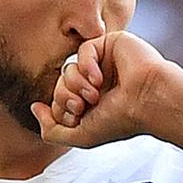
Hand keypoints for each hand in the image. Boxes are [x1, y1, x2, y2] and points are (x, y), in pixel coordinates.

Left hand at [30, 31, 174, 147]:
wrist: (148, 102)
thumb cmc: (121, 120)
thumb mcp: (80, 137)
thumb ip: (51, 131)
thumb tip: (34, 108)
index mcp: (90, 104)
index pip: (58, 101)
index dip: (60, 110)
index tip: (76, 117)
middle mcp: (95, 84)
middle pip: (59, 85)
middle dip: (65, 97)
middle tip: (83, 106)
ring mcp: (102, 65)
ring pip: (68, 69)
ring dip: (76, 85)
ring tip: (94, 95)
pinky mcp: (110, 45)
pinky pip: (82, 49)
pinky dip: (86, 65)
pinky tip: (98, 78)